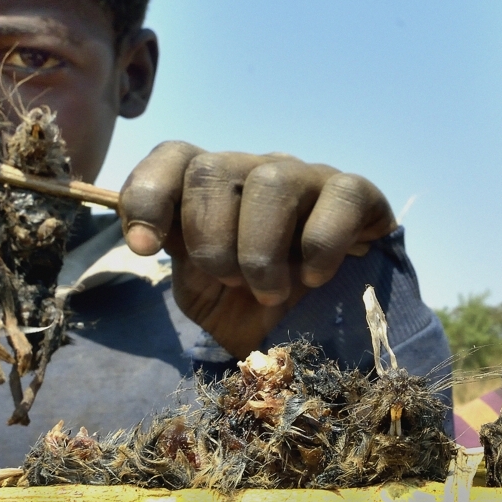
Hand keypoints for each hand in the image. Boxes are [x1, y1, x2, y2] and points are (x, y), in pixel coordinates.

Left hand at [117, 144, 395, 358]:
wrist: (318, 344)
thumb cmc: (255, 310)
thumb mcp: (200, 288)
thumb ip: (175, 251)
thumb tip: (144, 236)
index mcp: (214, 191)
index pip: (175, 158)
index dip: (149, 194)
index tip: (144, 248)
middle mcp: (256, 172)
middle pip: (213, 170)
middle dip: (209, 240)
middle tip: (229, 282)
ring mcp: (308, 178)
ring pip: (271, 181)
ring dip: (260, 249)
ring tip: (268, 292)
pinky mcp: (357, 196)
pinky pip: (340, 197)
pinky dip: (321, 245)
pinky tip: (314, 278)